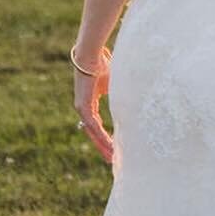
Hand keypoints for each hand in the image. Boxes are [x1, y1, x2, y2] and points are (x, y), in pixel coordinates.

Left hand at [72, 46, 113, 164]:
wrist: (91, 56)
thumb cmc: (103, 65)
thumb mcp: (113, 84)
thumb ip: (119, 95)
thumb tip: (133, 100)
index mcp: (89, 102)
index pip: (97, 124)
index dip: (105, 136)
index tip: (115, 146)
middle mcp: (83, 108)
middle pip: (94, 132)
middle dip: (104, 146)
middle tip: (113, 160)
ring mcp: (81, 108)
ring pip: (93, 132)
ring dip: (103, 145)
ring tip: (112, 158)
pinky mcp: (82, 107)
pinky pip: (94, 127)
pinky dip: (102, 137)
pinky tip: (111, 145)